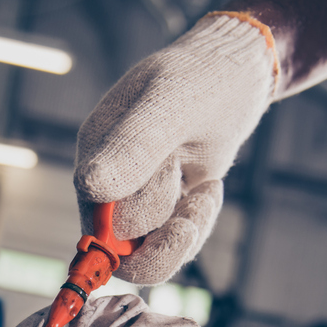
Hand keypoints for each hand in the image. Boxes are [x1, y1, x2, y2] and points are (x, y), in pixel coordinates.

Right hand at [75, 12, 277, 284]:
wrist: (235, 73)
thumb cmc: (203, 79)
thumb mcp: (171, 105)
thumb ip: (133, 147)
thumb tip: (90, 187)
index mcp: (95, 155)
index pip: (97, 227)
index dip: (135, 236)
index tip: (179, 217)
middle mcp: (107, 181)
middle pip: (124, 247)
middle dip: (167, 224)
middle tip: (193, 181)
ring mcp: (133, 196)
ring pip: (148, 254)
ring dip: (185, 231)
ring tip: (206, 192)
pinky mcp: (161, 206)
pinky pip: (171, 244)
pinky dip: (196, 225)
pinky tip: (207, 188)